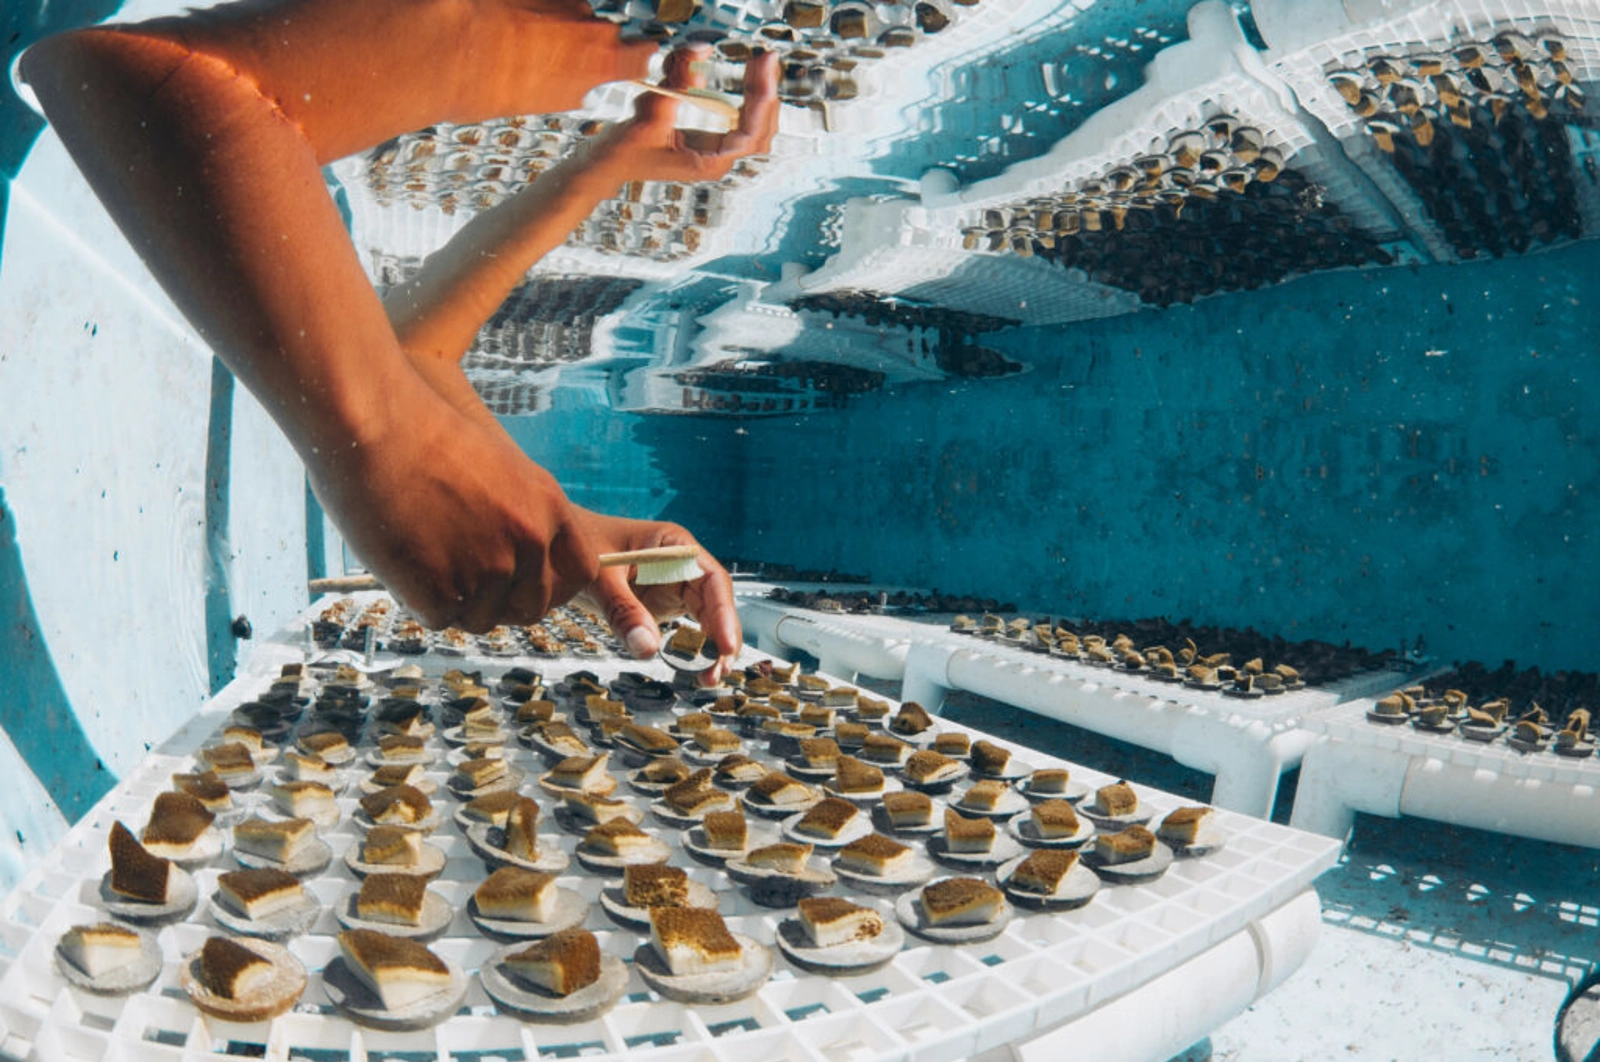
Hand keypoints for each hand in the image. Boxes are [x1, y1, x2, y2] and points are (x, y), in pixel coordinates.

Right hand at [306, 373, 598, 630]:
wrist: (374, 422)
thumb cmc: (422, 435)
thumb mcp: (497, 466)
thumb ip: (518, 513)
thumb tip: (517, 566)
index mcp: (548, 505)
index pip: (580, 571)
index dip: (554, 587)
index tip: (528, 589)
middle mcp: (528, 539)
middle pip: (533, 606)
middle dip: (502, 604)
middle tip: (463, 582)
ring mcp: (488, 567)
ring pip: (482, 618)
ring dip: (455, 602)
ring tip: (422, 556)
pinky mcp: (442, 590)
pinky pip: (440, 618)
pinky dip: (419, 601)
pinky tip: (402, 564)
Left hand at [573, 507, 742, 684]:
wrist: (558, 548)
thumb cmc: (579, 547)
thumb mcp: (599, 576)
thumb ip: (622, 610)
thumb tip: (648, 651)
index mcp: (675, 545)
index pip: (712, 580)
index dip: (724, 613)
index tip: (726, 645)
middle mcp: (681, 565)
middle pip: (715, 603)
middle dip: (721, 638)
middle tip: (718, 672)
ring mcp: (674, 585)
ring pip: (705, 619)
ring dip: (709, 648)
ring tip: (708, 679)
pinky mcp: (661, 604)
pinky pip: (683, 628)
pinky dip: (689, 650)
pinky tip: (692, 671)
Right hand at [588, 46, 779, 184]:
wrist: (608, 163)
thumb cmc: (624, 148)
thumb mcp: (649, 109)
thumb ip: (676, 78)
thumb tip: (701, 48)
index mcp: (709, 163)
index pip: (751, 134)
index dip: (762, 100)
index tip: (763, 68)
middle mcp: (718, 160)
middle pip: (762, 130)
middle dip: (767, 92)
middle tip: (766, 57)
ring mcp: (717, 151)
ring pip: (757, 126)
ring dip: (762, 95)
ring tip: (761, 63)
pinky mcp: (711, 140)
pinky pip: (743, 120)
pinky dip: (750, 98)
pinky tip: (751, 76)